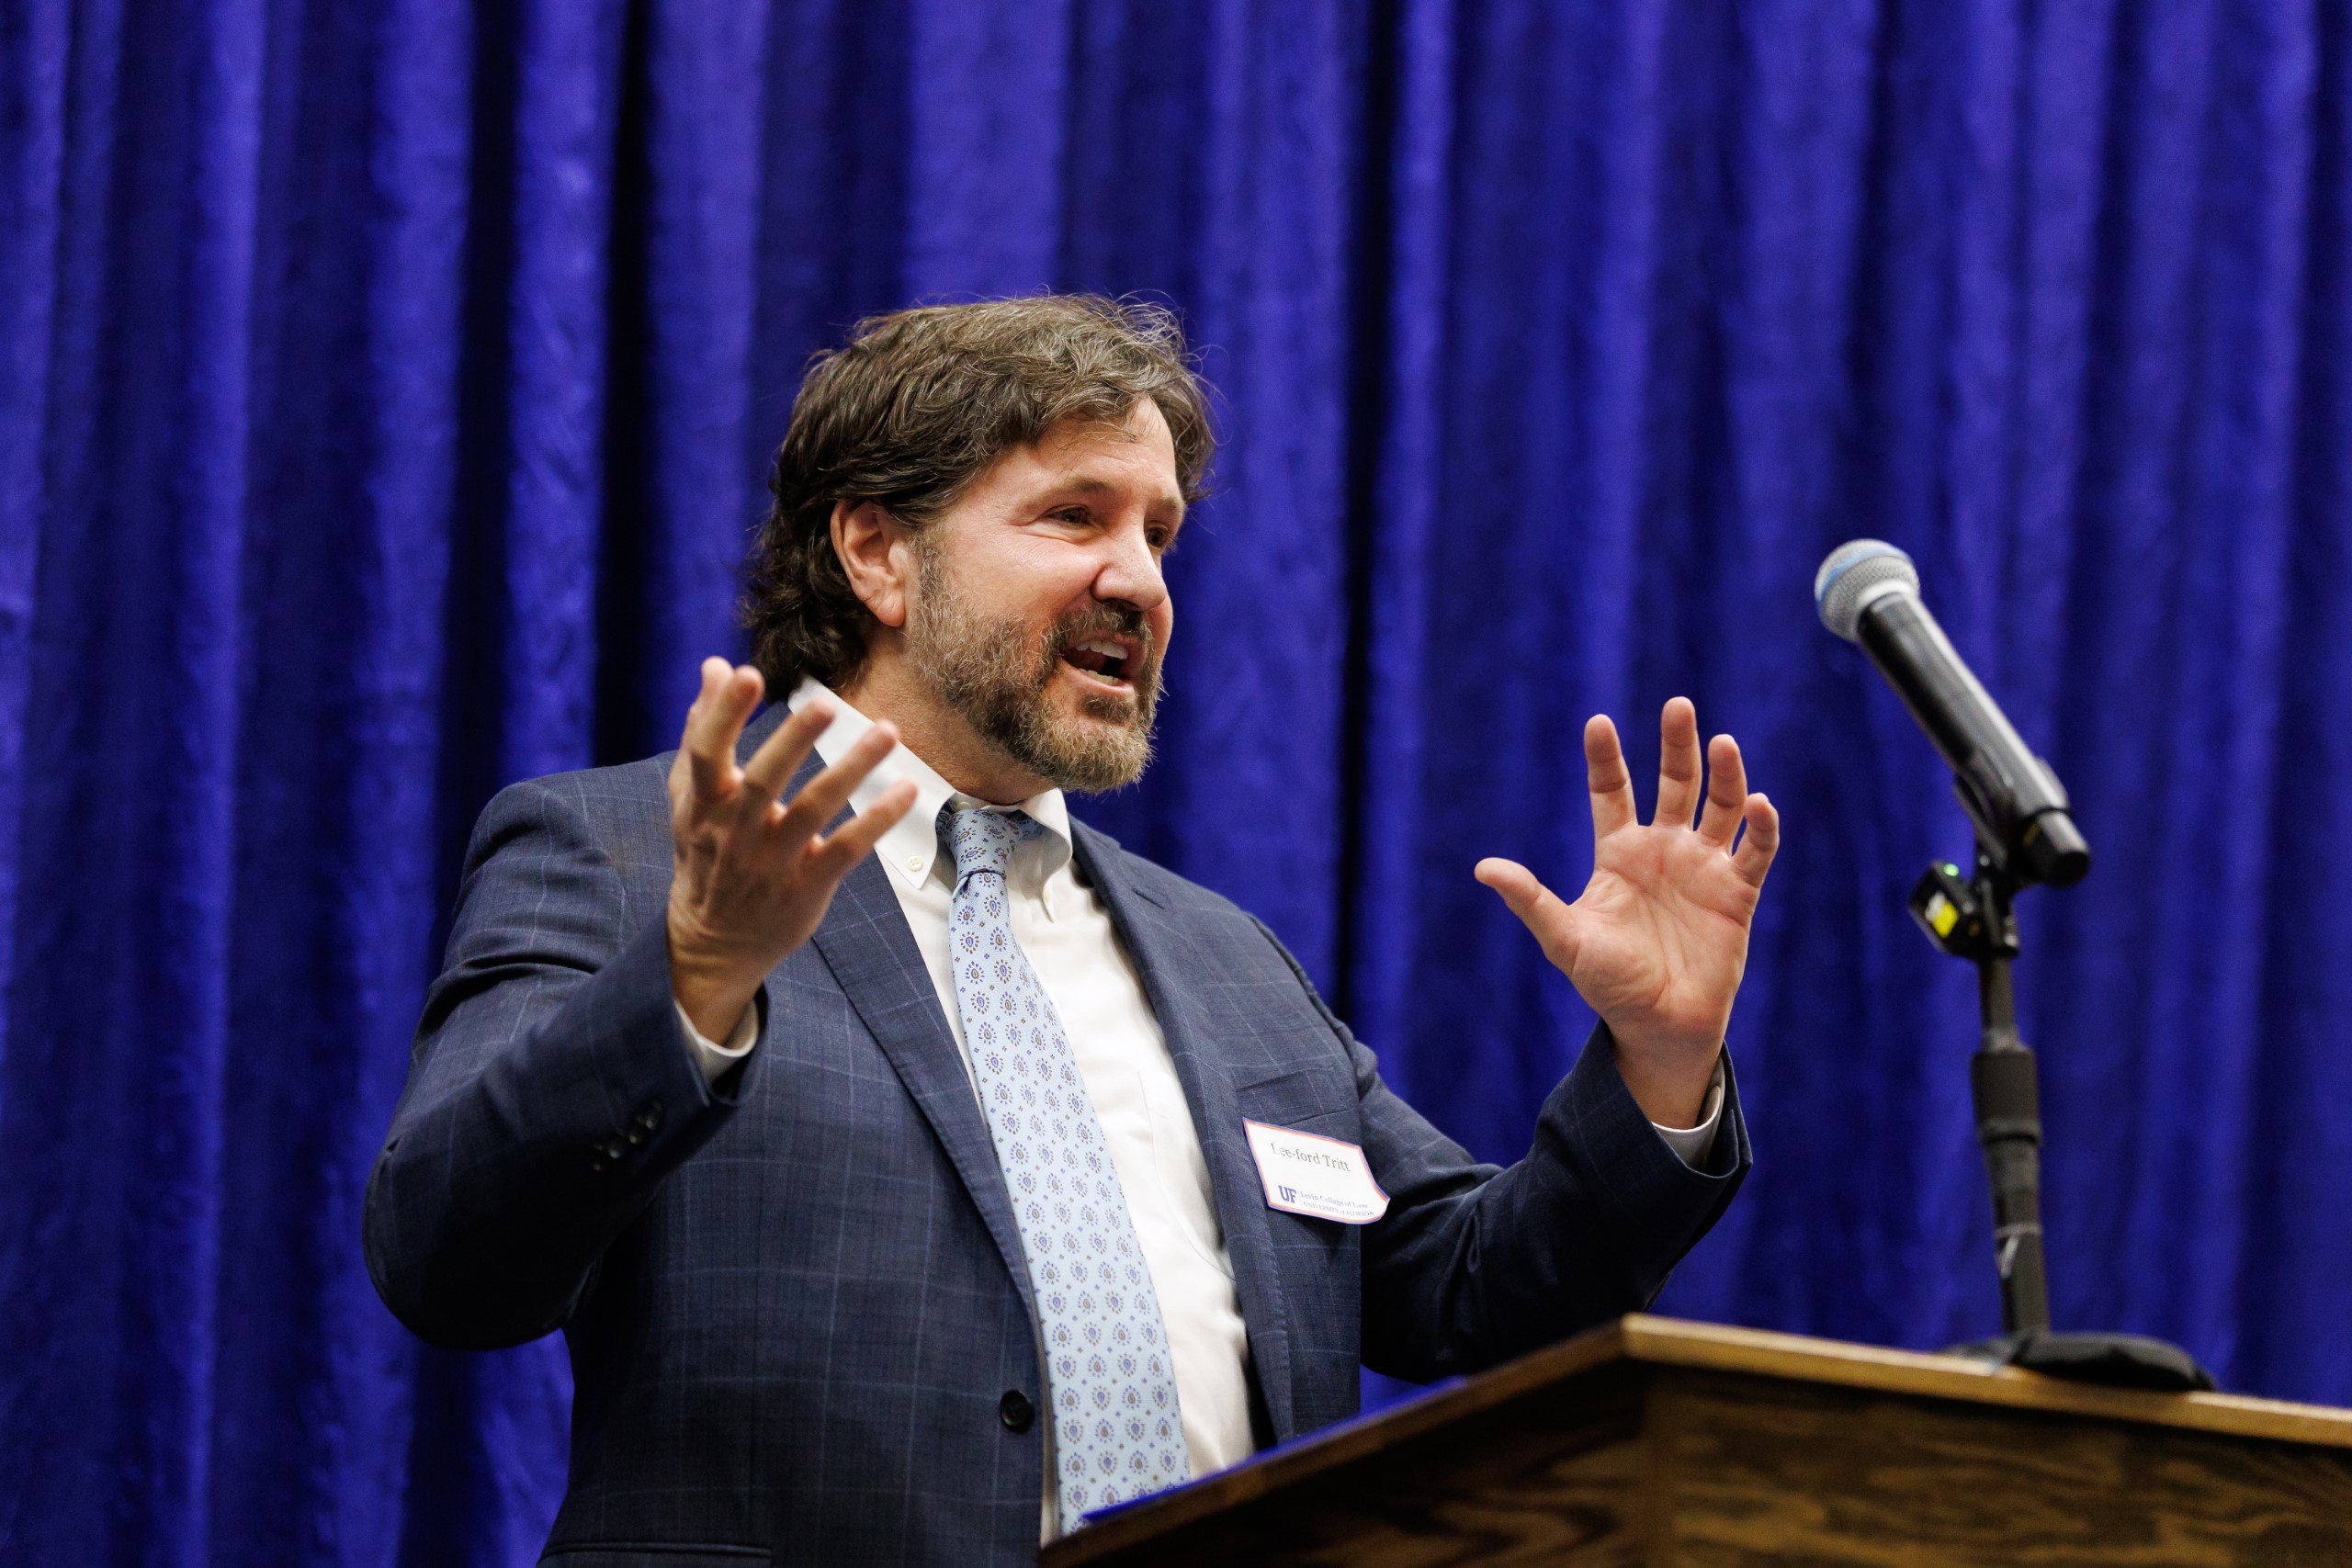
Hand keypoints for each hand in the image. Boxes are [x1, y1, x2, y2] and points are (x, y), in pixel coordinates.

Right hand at [666, 658, 917, 1040]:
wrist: (713, 943)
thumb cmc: (706, 854)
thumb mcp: (692, 799)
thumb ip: (702, 731)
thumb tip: (716, 665)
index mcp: (703, 805)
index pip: (706, 753)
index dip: (723, 715)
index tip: (744, 673)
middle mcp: (734, 833)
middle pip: (763, 782)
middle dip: (792, 742)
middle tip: (825, 704)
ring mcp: (772, 863)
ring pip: (813, 812)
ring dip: (851, 770)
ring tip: (887, 731)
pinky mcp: (807, 887)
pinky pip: (847, 850)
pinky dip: (877, 821)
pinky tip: (907, 790)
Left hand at [1475, 698, 1779, 1126]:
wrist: (1659, 1027)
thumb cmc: (1609, 983)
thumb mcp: (1564, 939)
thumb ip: (1531, 901)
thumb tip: (1482, 868)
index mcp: (1619, 854)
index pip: (1612, 792)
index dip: (1606, 759)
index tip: (1598, 722)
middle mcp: (1663, 850)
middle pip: (1673, 783)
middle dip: (1676, 745)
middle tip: (1678, 705)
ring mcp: (1703, 868)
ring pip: (1718, 806)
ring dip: (1724, 774)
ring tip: (1722, 742)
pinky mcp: (1737, 893)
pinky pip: (1754, 850)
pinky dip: (1760, 826)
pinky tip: (1758, 803)